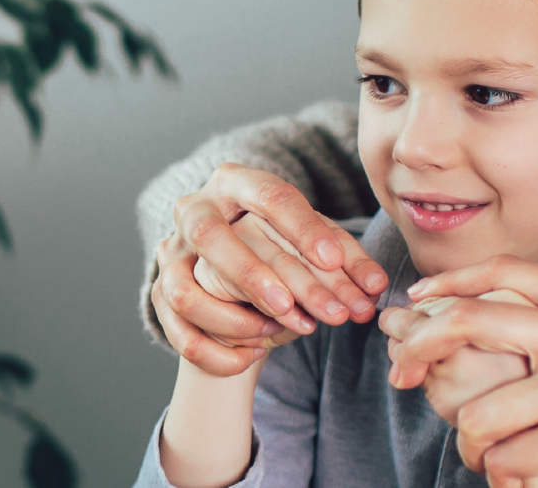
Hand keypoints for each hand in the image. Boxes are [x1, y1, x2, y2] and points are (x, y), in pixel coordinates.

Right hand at [153, 164, 387, 374]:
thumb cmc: (280, 245)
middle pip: (212, 238)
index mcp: (235, 182)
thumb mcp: (311, 242)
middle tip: (297, 310)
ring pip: (185, 291)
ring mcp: (171, 254)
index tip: (333, 261)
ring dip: (232, 321)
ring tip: (275, 335)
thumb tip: (376, 286)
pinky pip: (179, 330)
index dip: (302, 229)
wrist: (232, 268)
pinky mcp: (160, 293)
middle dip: (255, 277)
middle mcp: (195, 211)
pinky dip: (216, 350)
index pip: (268, 196)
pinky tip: (253, 355)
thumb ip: (344, 260)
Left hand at [377, 258, 537, 487]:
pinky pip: (505, 465)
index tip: (415, 308)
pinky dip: (514, 484)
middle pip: (467, 324)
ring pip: (477, 417)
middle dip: (417, 351)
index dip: (448, 287)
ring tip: (506, 466)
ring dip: (477, 452)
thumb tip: (477, 326)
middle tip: (397, 377)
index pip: (506, 273)